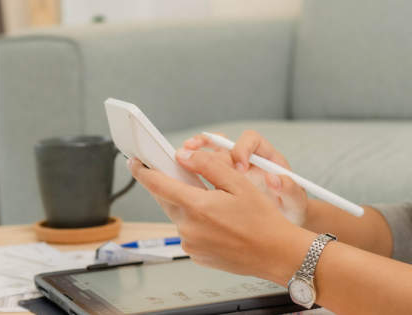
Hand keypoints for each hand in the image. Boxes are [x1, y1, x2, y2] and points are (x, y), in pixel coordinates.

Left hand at [128, 149, 314, 280]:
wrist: (276, 254)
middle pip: (166, 199)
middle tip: (186, 176)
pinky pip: (189, 233)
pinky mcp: (196, 255)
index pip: (158, 184)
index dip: (143, 171)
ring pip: (179, 216)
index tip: (135, 162)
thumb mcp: (239, 183)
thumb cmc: (263, 220)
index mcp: (196, 206)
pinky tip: (219, 222)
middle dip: (171, 186)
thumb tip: (182, 156)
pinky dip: (197, 223)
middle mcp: (188, 228)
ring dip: (189, 206)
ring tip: (217, 205)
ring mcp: (191, 244)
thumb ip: (207, 166)